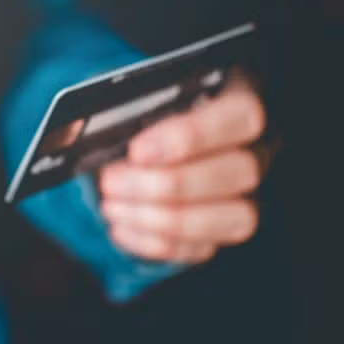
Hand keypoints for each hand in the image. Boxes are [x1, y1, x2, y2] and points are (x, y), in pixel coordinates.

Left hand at [99, 73, 270, 264]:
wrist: (137, 142)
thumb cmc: (142, 111)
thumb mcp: (135, 96)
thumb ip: (127, 106)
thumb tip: (86, 129)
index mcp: (240, 97)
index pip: (240, 115)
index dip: (192, 136)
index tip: (139, 151)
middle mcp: (257, 147)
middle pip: (241, 171)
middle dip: (168, 184)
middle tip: (113, 181)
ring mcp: (248, 193)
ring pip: (234, 217)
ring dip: (164, 218)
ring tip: (113, 206)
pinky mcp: (225, 228)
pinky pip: (205, 247)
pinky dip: (157, 242)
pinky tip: (121, 226)